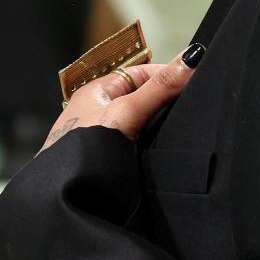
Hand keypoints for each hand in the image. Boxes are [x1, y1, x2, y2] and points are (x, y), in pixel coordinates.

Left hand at [40, 47, 198, 152]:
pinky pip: (138, 147)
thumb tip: (191, 58)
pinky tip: (165, 154)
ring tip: (182, 132)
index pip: (141, 74)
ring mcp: (103, 139)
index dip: (167, 76)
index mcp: (97, 93)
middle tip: (193, 108)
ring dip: (160, 128)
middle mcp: (98, 113)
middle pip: (142, 98)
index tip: (194, 81)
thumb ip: (159, 88)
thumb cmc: (81, 154)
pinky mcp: (108, 163)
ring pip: (142, 125)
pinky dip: (153, 148)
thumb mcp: (126, 112)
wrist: (64, 201)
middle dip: (166, 103)